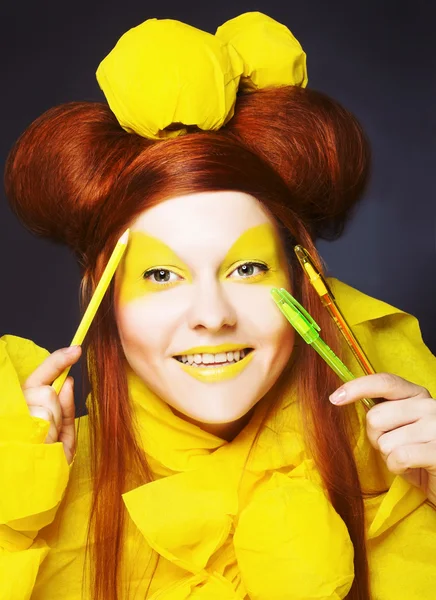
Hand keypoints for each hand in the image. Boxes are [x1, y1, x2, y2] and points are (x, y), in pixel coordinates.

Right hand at [22, 346, 81, 464]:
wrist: (28, 499)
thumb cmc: (46, 467)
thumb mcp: (62, 437)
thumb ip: (64, 410)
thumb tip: (68, 382)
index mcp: (26, 408)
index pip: (40, 377)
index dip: (57, 361)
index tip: (76, 350)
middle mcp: (15, 410)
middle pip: (47, 392)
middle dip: (56, 411)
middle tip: (50, 436)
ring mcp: (14, 421)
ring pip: (46, 406)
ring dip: (52, 427)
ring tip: (43, 447)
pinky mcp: (15, 431)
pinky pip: (41, 422)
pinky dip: (48, 434)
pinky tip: (41, 447)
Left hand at [329, 373, 435, 505]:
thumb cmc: (417, 454)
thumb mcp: (401, 426)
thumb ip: (383, 411)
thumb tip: (341, 396)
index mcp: (418, 395)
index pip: (384, 382)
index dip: (357, 387)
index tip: (335, 398)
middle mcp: (429, 406)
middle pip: (376, 417)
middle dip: (375, 437)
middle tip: (392, 446)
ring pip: (385, 441)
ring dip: (388, 455)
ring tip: (406, 458)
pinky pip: (398, 457)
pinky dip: (397, 467)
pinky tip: (411, 468)